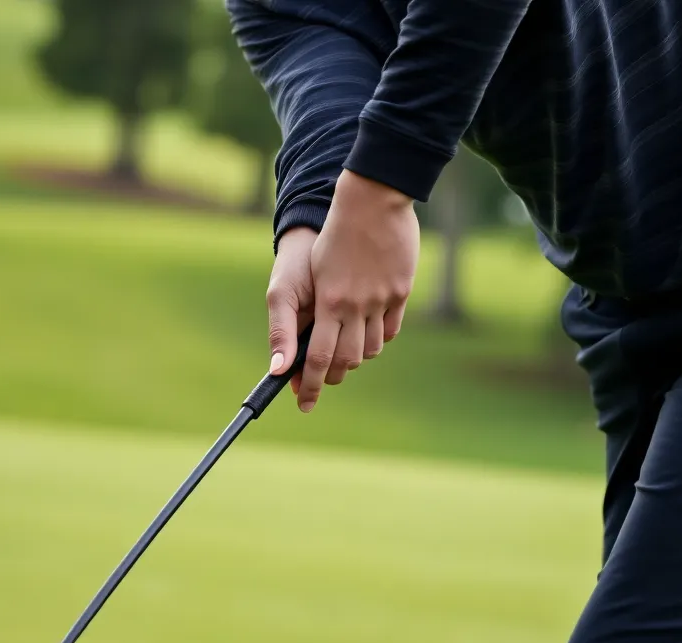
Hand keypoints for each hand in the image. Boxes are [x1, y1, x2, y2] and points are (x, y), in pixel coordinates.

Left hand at [268, 170, 418, 411]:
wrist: (370, 199)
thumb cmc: (327, 239)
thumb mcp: (297, 278)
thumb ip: (286, 325)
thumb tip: (280, 367)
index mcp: (330, 303)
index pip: (319, 359)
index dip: (311, 386)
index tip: (304, 404)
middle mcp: (358, 306)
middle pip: (349, 360)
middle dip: (335, 373)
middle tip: (323, 375)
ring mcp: (384, 299)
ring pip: (372, 348)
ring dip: (357, 355)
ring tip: (343, 349)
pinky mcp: (402, 291)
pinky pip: (391, 329)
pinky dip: (378, 337)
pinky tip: (366, 330)